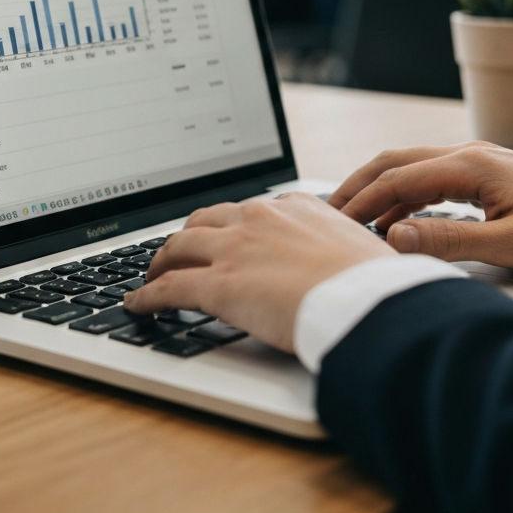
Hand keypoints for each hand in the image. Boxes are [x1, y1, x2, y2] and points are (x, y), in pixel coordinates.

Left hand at [123, 194, 393, 351]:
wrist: (367, 301)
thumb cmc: (375, 283)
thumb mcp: (359, 249)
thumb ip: (339, 248)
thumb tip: (349, 262)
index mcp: (293, 207)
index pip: (247, 211)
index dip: (229, 227)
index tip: (224, 237)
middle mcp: (258, 219)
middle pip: (204, 221)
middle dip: (187, 237)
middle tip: (178, 253)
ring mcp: (234, 250)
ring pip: (179, 247)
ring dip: (161, 261)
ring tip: (153, 275)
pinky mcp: (218, 286)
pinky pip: (168, 288)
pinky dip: (147, 296)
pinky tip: (138, 305)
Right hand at [328, 143, 512, 271]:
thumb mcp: (511, 246)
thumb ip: (448, 241)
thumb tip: (392, 238)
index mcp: (471, 165)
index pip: (395, 179)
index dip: (358, 201)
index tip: (330, 225)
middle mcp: (470, 154)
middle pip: (395, 161)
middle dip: (356, 186)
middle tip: (325, 214)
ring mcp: (480, 161)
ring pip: (411, 167)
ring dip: (379, 189)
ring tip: (352, 219)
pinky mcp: (489, 174)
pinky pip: (432, 178)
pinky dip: (405, 195)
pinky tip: (399, 221)